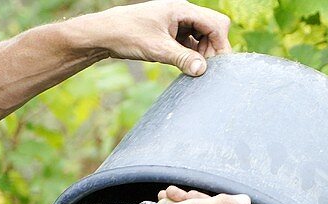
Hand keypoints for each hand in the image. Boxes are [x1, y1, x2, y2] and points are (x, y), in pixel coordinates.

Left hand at [81, 0, 231, 76]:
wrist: (107, 34)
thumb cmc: (129, 35)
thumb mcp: (158, 50)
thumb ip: (182, 59)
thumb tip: (203, 71)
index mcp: (182, 9)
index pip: (216, 23)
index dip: (221, 45)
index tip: (219, 66)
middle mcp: (182, 13)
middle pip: (212, 29)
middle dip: (212, 50)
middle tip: (204, 70)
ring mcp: (176, 22)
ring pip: (202, 37)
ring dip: (202, 54)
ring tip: (193, 69)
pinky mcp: (170, 32)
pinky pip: (189, 42)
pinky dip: (191, 54)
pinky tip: (185, 66)